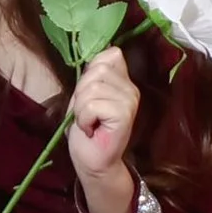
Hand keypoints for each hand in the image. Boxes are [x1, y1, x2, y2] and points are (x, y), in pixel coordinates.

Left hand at [67, 47, 139, 212]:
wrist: (92, 161)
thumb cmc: (87, 129)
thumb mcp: (84, 95)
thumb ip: (93, 76)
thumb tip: (102, 51)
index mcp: (123, 81)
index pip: (109, 54)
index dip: (91, 72)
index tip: (89, 96)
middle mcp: (130, 88)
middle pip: (97, 69)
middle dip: (82, 92)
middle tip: (86, 113)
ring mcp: (129, 100)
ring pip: (93, 88)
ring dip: (81, 108)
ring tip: (88, 122)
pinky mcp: (124, 114)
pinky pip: (92, 104)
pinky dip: (84, 118)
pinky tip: (91, 129)